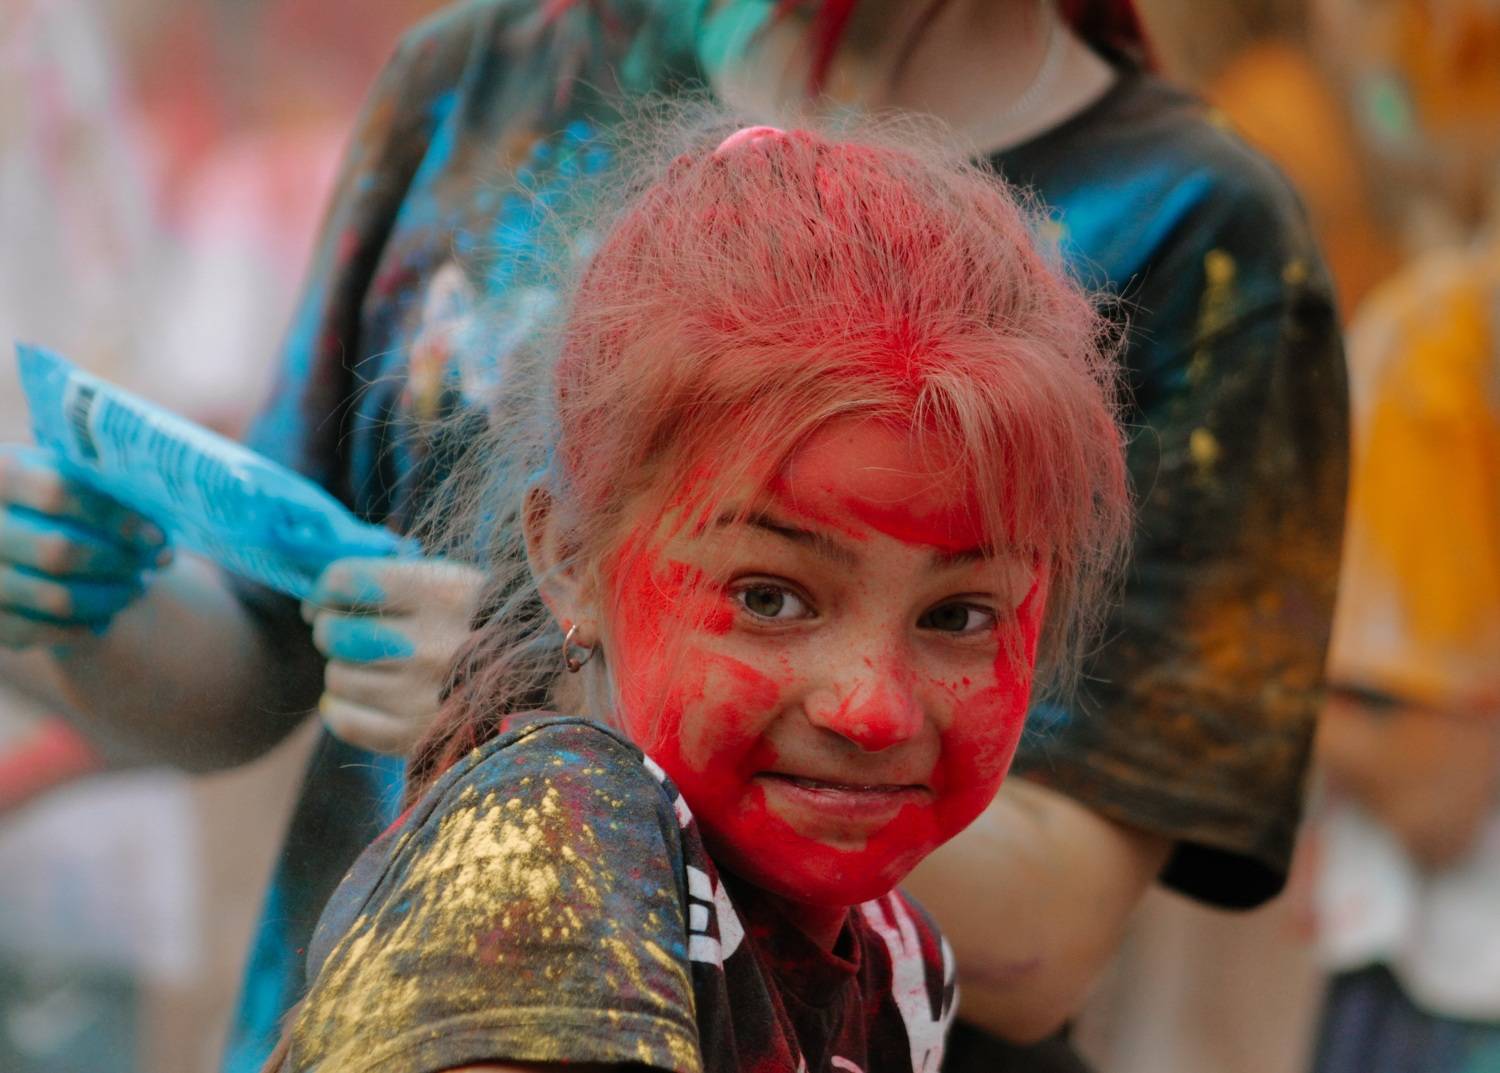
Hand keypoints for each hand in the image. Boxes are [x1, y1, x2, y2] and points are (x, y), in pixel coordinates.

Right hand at [0, 445, 170, 648]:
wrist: (0, 524)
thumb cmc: (47, 496)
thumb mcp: (65, 474)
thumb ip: (109, 494)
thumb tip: (161, 542)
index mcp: (1, 473)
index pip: (62, 493)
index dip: (118, 517)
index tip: (158, 536)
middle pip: (60, 550)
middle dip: (120, 562)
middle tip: (150, 565)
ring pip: (56, 598)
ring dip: (111, 598)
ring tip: (137, 589)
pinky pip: (38, 633)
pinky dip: (83, 628)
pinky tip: (106, 617)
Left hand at [303, 557, 485, 755]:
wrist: (544, 682)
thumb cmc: (489, 623)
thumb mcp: (457, 582)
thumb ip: (397, 579)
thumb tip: (323, 587)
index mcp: (443, 594)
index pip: (346, 581)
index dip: (323, 589)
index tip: (325, 599)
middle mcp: (431, 645)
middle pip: (334, 633)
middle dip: (332, 630)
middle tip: (347, 632)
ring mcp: (422, 696)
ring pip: (337, 678)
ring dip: (346, 670)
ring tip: (373, 667)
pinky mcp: (415, 737)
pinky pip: (345, 721)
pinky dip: (341, 708)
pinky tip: (358, 698)